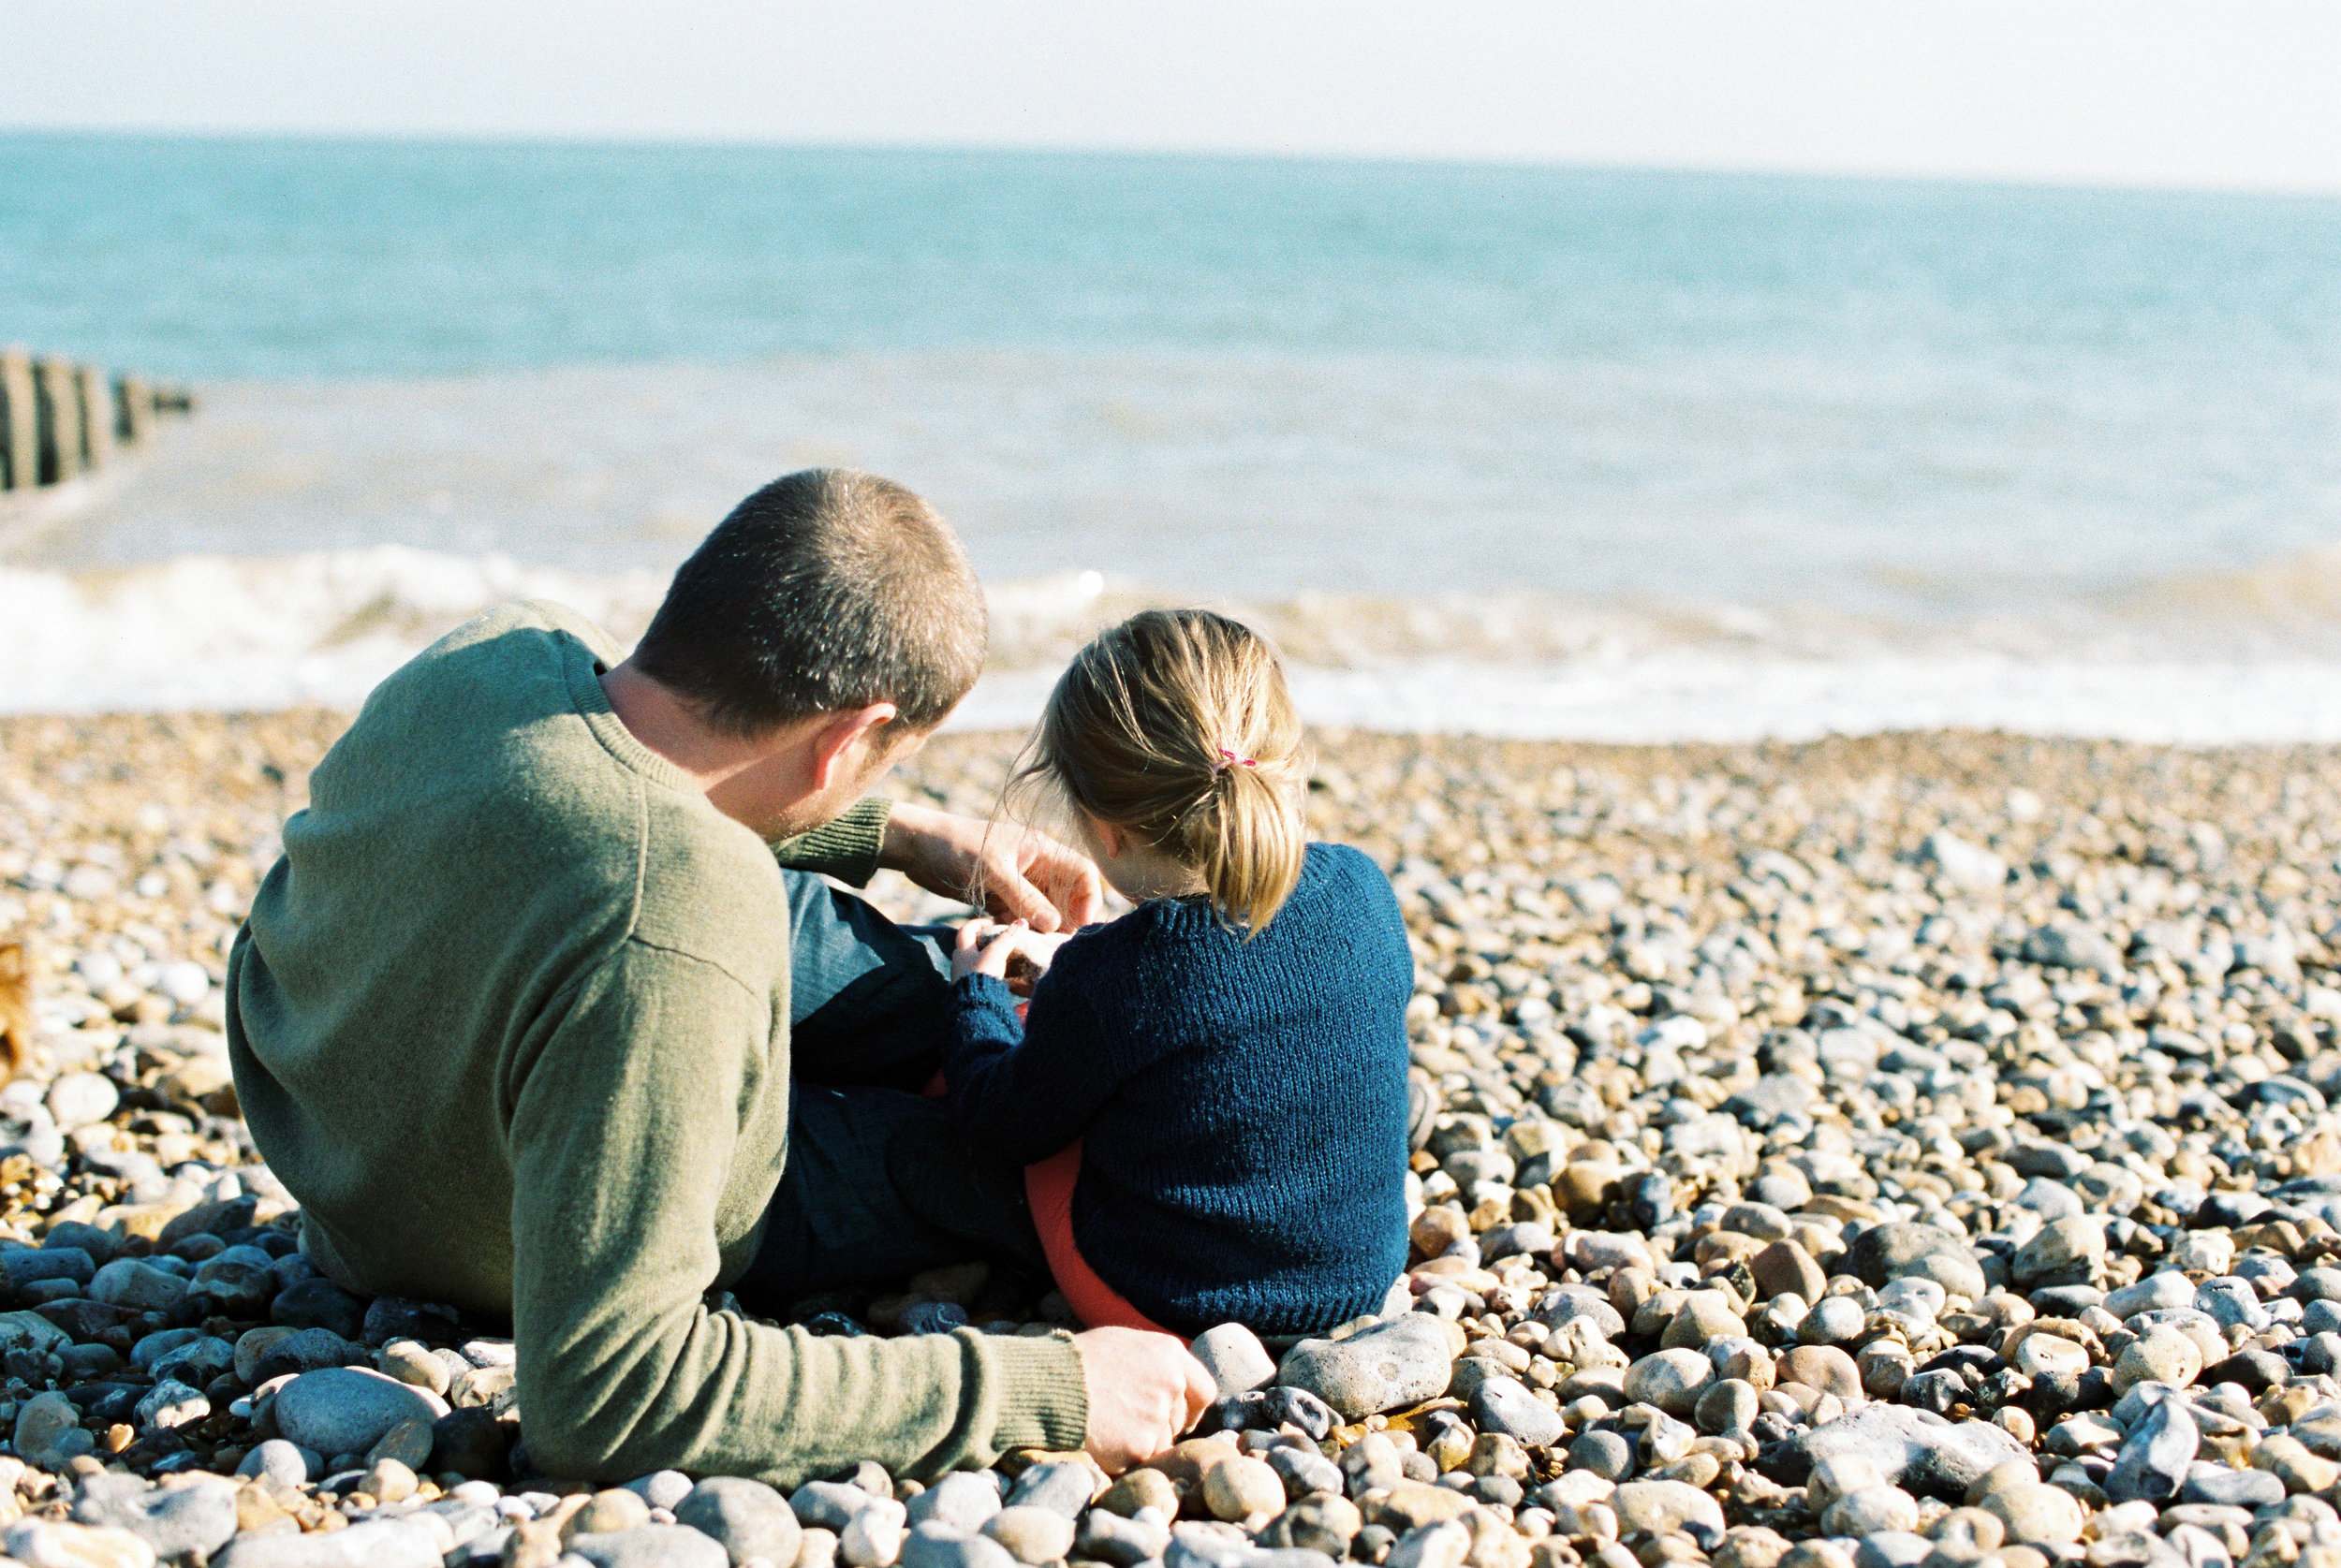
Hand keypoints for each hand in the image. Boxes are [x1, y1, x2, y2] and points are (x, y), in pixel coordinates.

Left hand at [881, 802, 1103, 932]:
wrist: (918, 846)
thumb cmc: (957, 846)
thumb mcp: (994, 870)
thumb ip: (1025, 897)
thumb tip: (1054, 924)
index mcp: (1041, 850)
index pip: (1082, 872)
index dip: (1090, 898)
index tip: (1082, 925)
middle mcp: (1034, 867)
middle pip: (1066, 896)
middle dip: (1068, 920)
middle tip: (1061, 946)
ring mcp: (1016, 884)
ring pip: (1042, 911)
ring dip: (1043, 930)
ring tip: (1041, 951)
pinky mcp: (998, 898)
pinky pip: (1018, 918)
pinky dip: (1019, 931)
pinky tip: (1016, 946)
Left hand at [953, 919, 1069, 992]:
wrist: (974, 1007)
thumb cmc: (982, 976)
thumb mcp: (997, 953)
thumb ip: (1008, 937)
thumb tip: (1022, 922)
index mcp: (962, 951)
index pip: (966, 929)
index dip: (979, 923)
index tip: (994, 924)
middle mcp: (958, 963)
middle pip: (968, 945)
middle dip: (983, 941)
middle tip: (999, 940)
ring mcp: (961, 978)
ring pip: (972, 961)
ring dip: (985, 957)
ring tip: (1001, 958)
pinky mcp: (968, 991)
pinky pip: (976, 975)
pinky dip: (986, 971)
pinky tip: (997, 975)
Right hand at [1072, 1326, 1215, 1473]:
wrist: (1049, 1385)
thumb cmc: (1078, 1362)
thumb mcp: (1124, 1345)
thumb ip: (1156, 1364)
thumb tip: (1174, 1384)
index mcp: (1170, 1353)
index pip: (1204, 1391)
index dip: (1190, 1409)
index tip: (1175, 1418)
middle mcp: (1172, 1382)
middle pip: (1179, 1422)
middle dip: (1158, 1427)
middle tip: (1124, 1421)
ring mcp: (1158, 1415)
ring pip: (1162, 1444)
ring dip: (1140, 1443)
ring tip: (1109, 1425)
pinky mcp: (1142, 1445)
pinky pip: (1141, 1460)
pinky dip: (1124, 1456)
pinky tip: (1103, 1437)